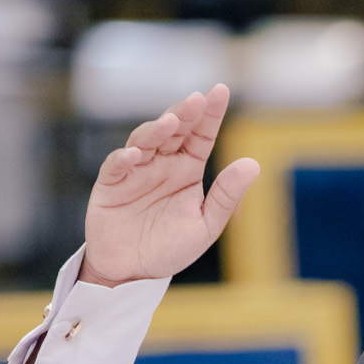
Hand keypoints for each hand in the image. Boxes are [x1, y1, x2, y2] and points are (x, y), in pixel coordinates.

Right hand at [80, 86, 258, 286]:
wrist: (133, 272)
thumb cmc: (169, 248)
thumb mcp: (206, 226)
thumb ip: (227, 196)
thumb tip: (253, 164)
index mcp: (186, 169)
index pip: (200, 135)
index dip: (210, 114)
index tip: (220, 91)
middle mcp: (161, 164)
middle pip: (173, 130)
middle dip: (184, 113)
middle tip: (197, 100)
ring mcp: (134, 171)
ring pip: (144, 141)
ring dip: (156, 130)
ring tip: (171, 122)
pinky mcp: (110, 185)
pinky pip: (116, 167)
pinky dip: (123, 159)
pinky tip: (135, 155)